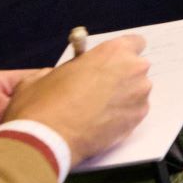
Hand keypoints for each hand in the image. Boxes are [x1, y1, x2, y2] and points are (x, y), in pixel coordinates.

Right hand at [5, 36, 151, 164]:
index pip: (135, 43)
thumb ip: (68, 68)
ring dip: (122, 97)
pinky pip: (133, 112)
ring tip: (97, 110)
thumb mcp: (46, 74)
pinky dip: (122, 116)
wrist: (47, 139)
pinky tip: (101, 124)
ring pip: (136, 92)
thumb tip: (67, 74)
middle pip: (136, 69)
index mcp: (113, 52)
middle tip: (100, 89)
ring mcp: (139, 96)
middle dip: (122, 76)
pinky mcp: (137, 120)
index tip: (111, 63)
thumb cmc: (43, 102)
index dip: (121, 54)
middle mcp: (134, 70)